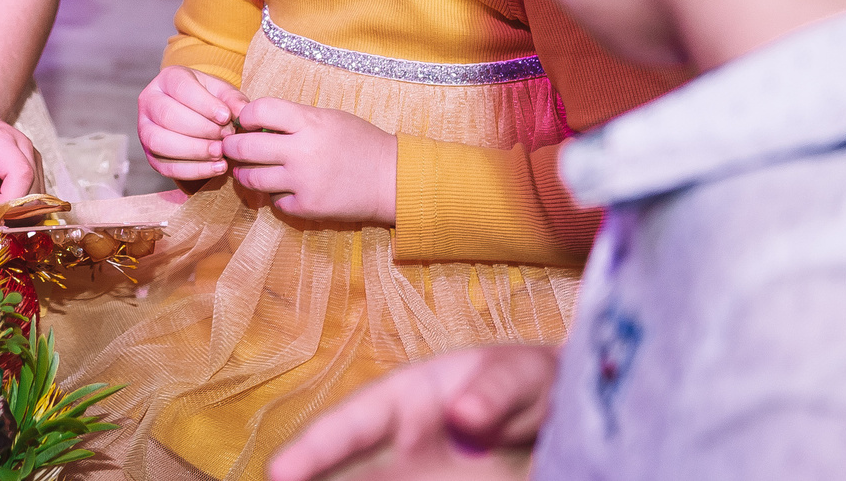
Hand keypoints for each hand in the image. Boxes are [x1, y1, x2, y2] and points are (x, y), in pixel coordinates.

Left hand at [0, 87, 39, 214]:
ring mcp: (29, 161)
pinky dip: (16, 215)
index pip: (20, 176)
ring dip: (17, 220)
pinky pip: (30, 199)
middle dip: (13, 219)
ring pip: (36, 200)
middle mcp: (24, 151)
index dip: (8, 204)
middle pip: (33, 192)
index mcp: (3, 142)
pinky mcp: (27, 172)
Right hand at [138, 65, 246, 180]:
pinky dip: (193, 170)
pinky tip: (216, 167)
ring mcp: (145, 129)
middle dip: (200, 129)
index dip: (204, 104)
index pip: (180, 88)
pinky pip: (166, 167)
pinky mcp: (151, 156)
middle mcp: (149, 102)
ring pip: (160, 142)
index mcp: (167, 79)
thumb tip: (243, 113)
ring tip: (220, 153)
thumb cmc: (208, 100)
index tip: (225, 117)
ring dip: (194, 151)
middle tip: (225, 137)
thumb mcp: (222, 92)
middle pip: (167, 115)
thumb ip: (233, 99)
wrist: (193, 115)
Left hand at [223, 96, 399, 224]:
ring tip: (244, 171)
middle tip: (229, 147)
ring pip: (252, 178)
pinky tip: (280, 189)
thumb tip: (257, 121)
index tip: (245, 121)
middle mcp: (301, 152)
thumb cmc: (361, 142)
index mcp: (308, 123)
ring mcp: (302, 182)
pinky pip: (274, 202)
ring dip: (244, 174)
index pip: (259, 110)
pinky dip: (274, 196)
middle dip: (232, 146)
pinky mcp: (307, 207)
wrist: (392, 179)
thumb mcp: (329, 118)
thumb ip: (294, 119)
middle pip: (245, 147)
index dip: (246, 115)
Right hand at [269, 345, 559, 480]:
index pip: (350, 424)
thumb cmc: (533, 384)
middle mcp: (400, 447)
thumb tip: (463, 418)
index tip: (279, 474)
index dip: (312, 449)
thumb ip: (494, 393)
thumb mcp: (522, 375)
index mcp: (406, 399)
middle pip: (345, 476)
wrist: (566, 417)